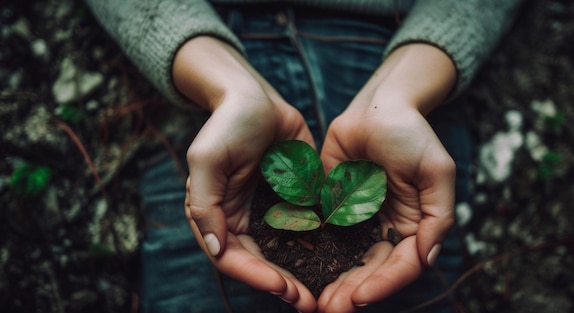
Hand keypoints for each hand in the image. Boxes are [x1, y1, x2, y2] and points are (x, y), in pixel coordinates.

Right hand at [175, 37, 316, 311]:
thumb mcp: (207, 159)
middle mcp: (244, 221)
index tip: (283, 288)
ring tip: (325, 293)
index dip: (257, 277)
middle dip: (283, 286)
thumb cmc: (227, 124)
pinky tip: (337, 261)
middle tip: (309, 302)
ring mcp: (271, 213)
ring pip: (285, 255)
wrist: (256, 97)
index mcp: (219, 216)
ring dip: (302, 276)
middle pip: (262, 264)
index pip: (233, 258)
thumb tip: (215, 249)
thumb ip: (206, 204)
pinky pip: (306, 231)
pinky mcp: (295, 201)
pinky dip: (318, 249)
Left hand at [317, 44, 456, 311]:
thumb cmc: (412, 134)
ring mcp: (356, 219)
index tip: (360, 296)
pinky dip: (312, 253)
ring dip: (332, 280)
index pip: (401, 265)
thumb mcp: (436, 170)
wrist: (377, 106)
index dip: (383, 284)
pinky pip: (321, 233)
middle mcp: (383, 228)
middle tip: (330, 308)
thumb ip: (438, 216)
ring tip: (315, 300)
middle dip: (352, 290)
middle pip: (370, 269)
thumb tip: (427, 259)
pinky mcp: (331, 206)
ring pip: (344, 258)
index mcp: (412, 225)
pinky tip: (299, 267)